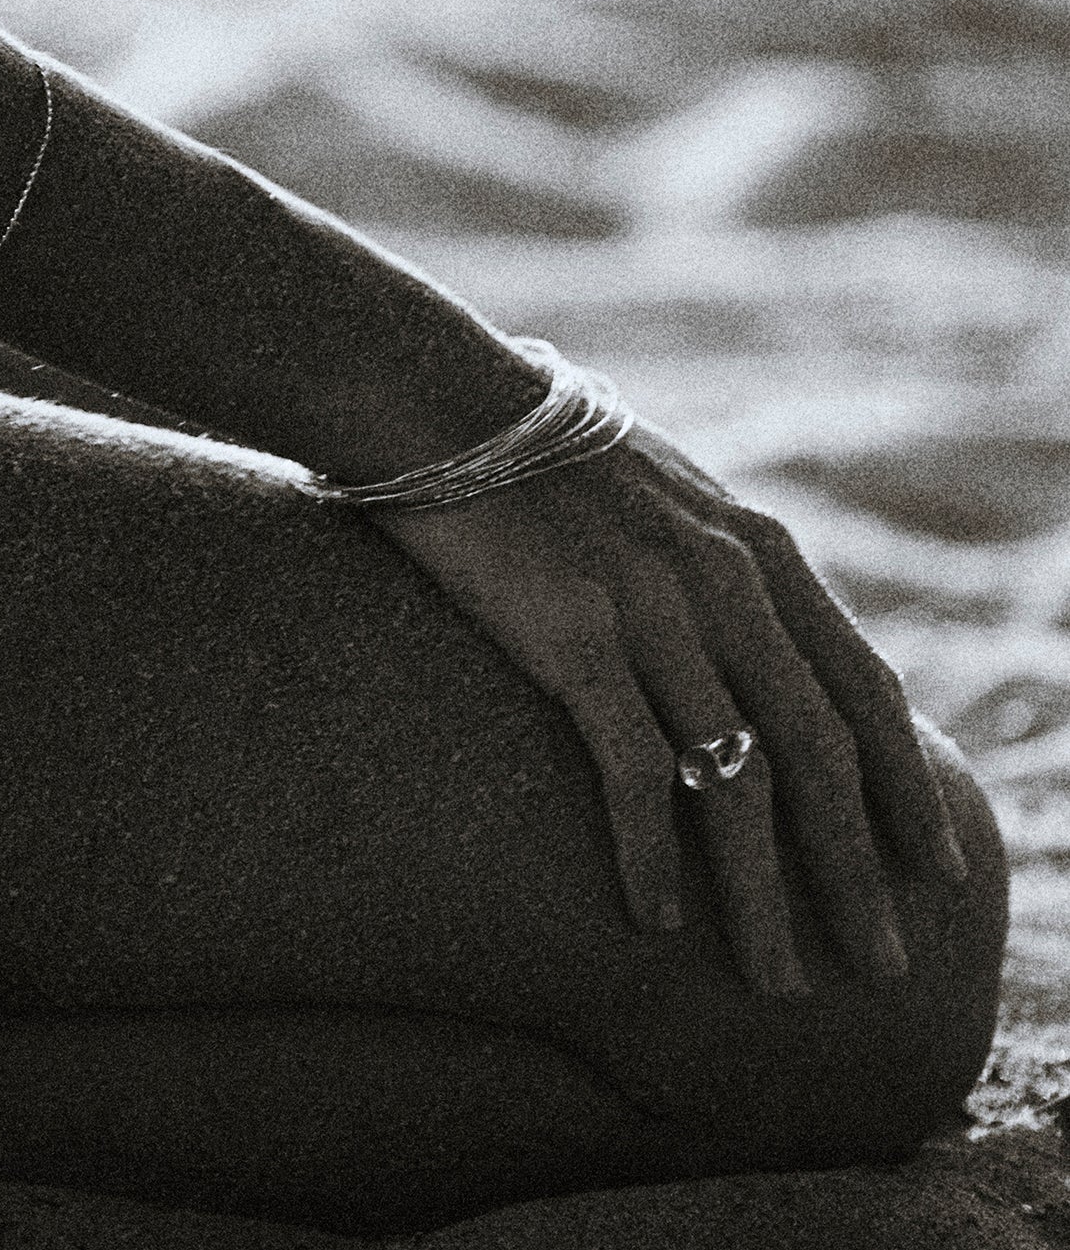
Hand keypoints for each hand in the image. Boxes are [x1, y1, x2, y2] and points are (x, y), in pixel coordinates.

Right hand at [377, 415, 968, 995]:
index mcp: (757, 548)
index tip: (940, 868)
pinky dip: (653, 856)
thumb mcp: (673, 500)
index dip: (908, 785)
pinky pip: (634, 770)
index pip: (862, 688)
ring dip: (763, 896)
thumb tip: (779, 666)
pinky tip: (658, 920)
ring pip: (735, 781)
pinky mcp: (573, 633)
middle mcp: (722, 579)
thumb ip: (732, 574)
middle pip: (816, 753)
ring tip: (777, 980)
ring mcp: (651, 607)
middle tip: (881, 963)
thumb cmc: (547, 458)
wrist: (438, 397)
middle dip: (856, 869)